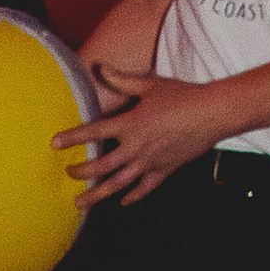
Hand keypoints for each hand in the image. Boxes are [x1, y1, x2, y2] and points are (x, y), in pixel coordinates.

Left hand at [55, 68, 218, 208]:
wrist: (214, 113)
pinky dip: (133, 196)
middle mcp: (136, 147)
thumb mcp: (150, 85)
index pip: (93, 132)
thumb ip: (122, 79)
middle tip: (68, 174)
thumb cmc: (183, 95)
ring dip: (96, 195)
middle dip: (80, 172)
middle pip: (100, 166)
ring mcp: (150, 162)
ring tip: (80, 203)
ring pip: (117, 184)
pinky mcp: (164, 170)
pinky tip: (123, 201)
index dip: (72, 138)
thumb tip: (100, 67)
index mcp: (130, 124)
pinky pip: (144, 188)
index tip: (54, 143)